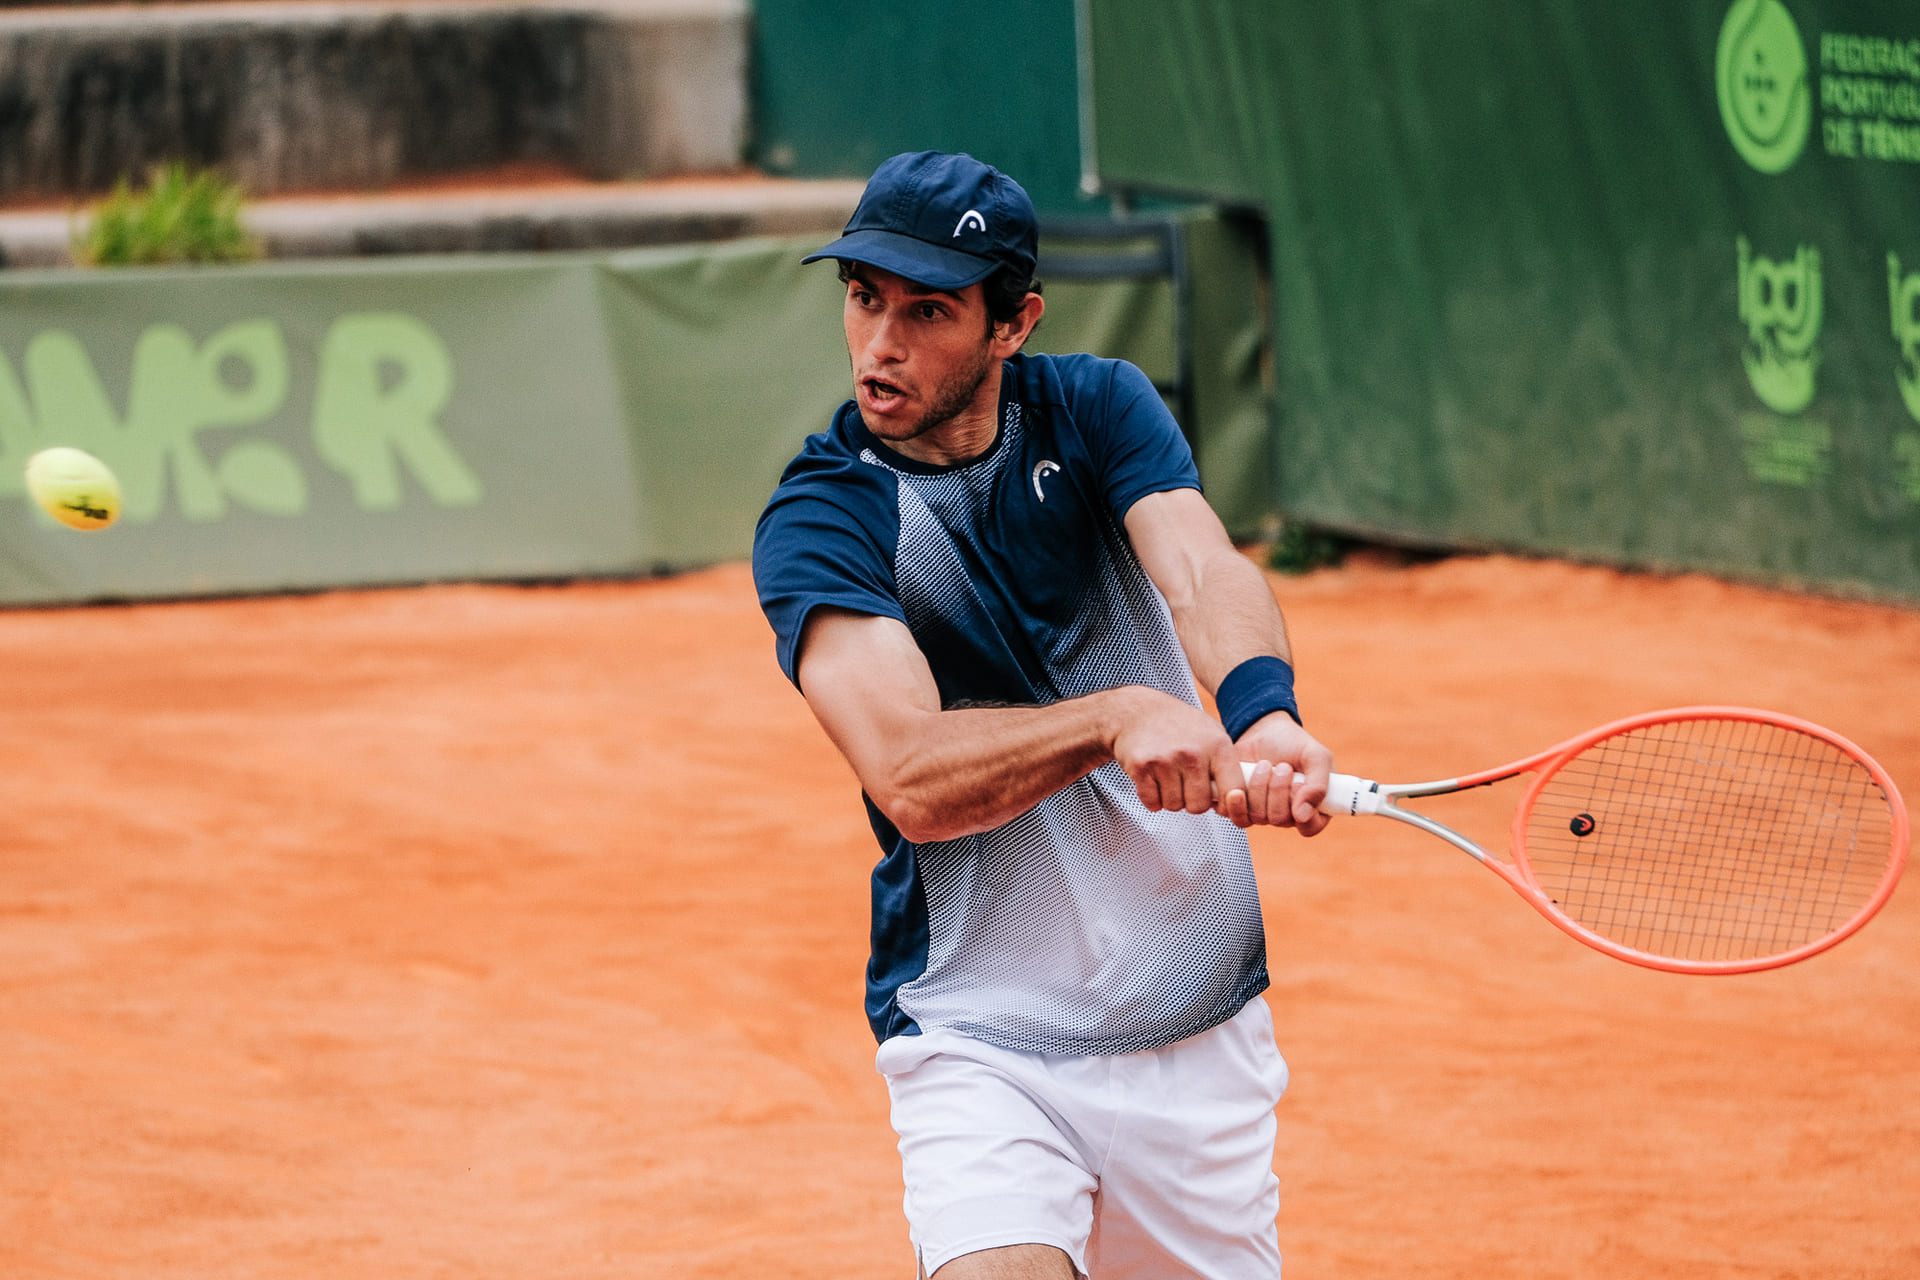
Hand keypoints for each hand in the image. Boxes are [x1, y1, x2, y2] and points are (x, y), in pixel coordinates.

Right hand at [1109, 687, 1245, 816]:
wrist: (1138, 710)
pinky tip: (1153, 781)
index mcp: (1217, 746)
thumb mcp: (1212, 733)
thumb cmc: (1179, 724)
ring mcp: (1166, 760)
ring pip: (1174, 805)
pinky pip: (1152, 802)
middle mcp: (1193, 753)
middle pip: (1198, 806)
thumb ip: (1226, 763)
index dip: (1227, 803)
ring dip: (1170, 799)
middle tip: (1186, 786)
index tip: (1219, 800)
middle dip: (1191, 801)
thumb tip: (1239, 797)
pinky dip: (1152, 798)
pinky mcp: (1142, 767)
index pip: (1234, 791)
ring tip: (1169, 779)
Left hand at [1224, 711, 1333, 833]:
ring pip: (1259, 817)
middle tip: (1283, 766)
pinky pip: (1238, 816)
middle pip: (1281, 820)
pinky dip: (1238, 800)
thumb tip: (1303, 815)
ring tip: (1265, 765)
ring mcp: (1264, 812)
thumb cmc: (1294, 744)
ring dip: (1261, 788)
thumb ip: (1318, 785)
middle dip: (1279, 790)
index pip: (1310, 827)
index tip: (1298, 785)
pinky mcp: (1243, 806)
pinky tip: (1241, 782)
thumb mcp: (1316, 756)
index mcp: (1313, 807)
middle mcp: (1288, 814)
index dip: (1304, 812)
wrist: (1263, 730)